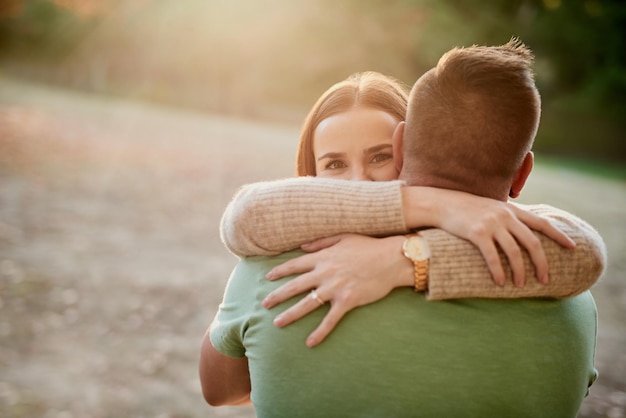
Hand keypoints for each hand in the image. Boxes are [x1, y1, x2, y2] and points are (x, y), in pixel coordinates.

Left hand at [263, 234, 410, 347]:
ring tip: (277, 323)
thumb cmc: (369, 246)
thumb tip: (302, 247)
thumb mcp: (343, 237)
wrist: (392, 258)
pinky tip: (309, 342)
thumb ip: (321, 242)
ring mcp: (335, 288)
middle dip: (277, 296)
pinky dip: (319, 332)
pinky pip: (329, 319)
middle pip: (295, 286)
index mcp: (323, 257)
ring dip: (290, 314)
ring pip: (307, 304)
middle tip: (264, 304)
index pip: (295, 265)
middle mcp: (325, 272)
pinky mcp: (347, 301)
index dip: (279, 271)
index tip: (267, 278)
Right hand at [405, 187, 575, 286]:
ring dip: (520, 271)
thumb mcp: (490, 207)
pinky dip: (498, 271)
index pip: (542, 223)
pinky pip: (493, 257)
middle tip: (545, 279)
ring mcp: (492, 224)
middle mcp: (505, 216)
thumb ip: (506, 217)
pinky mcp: (477, 233)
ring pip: (514, 252)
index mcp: (511, 210)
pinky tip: (500, 282)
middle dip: (541, 263)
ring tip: (521, 284)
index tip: (572, 247)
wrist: (441, 203)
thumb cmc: (465, 209)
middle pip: (532, 242)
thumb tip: (519, 232)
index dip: (558, 235)